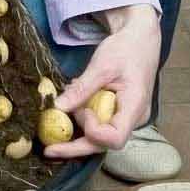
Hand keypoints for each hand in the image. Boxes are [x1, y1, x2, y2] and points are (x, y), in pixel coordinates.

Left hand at [45, 4, 160, 159]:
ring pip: (99, 139)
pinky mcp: (118, 117)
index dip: (94, 132)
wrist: (140, 40)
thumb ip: (81, 89)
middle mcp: (133, 120)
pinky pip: (99, 127)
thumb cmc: (126, 48)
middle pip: (103, 145)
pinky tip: (72, 109)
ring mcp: (126, 120)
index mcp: (135, 107)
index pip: (115, 138)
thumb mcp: (102, 65)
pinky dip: (82, 121)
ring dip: (77, 131)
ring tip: (61, 115)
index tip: (83, 111)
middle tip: (48, 150)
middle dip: (75, 147)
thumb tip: (57, 108)